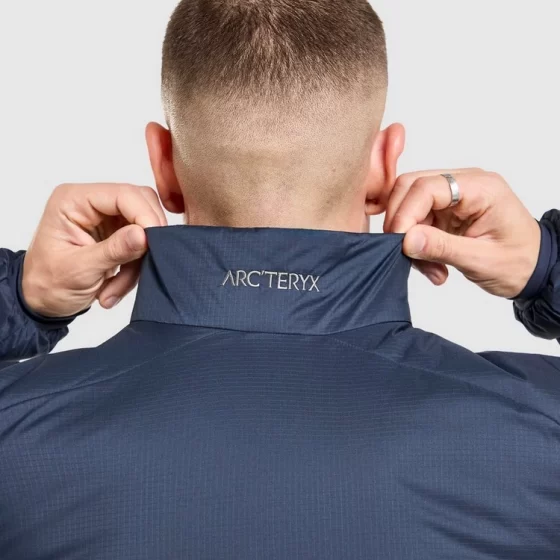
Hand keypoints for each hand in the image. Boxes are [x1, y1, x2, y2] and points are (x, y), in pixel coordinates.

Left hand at [22, 183, 166, 316]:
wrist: (43, 302)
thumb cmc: (47, 284)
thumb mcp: (79, 270)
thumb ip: (114, 250)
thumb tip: (143, 234)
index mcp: (73, 201)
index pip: (122, 194)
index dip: (144, 216)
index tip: (153, 243)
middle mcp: (91, 203)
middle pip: (140, 204)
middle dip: (144, 239)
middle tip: (142, 265)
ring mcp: (105, 217)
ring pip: (144, 226)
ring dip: (139, 259)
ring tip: (116, 286)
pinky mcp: (117, 233)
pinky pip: (142, 244)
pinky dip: (136, 266)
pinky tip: (115, 285)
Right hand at [383, 169, 541, 298]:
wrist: (534, 270)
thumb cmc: (519, 262)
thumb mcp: (481, 260)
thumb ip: (442, 248)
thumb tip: (406, 240)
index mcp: (481, 188)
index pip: (427, 186)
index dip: (406, 213)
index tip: (400, 242)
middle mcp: (466, 184)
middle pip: (411, 187)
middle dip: (402, 222)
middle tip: (405, 253)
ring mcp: (454, 197)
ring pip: (409, 205)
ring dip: (410, 237)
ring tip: (429, 267)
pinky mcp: (446, 211)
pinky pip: (416, 220)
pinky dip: (416, 244)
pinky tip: (432, 264)